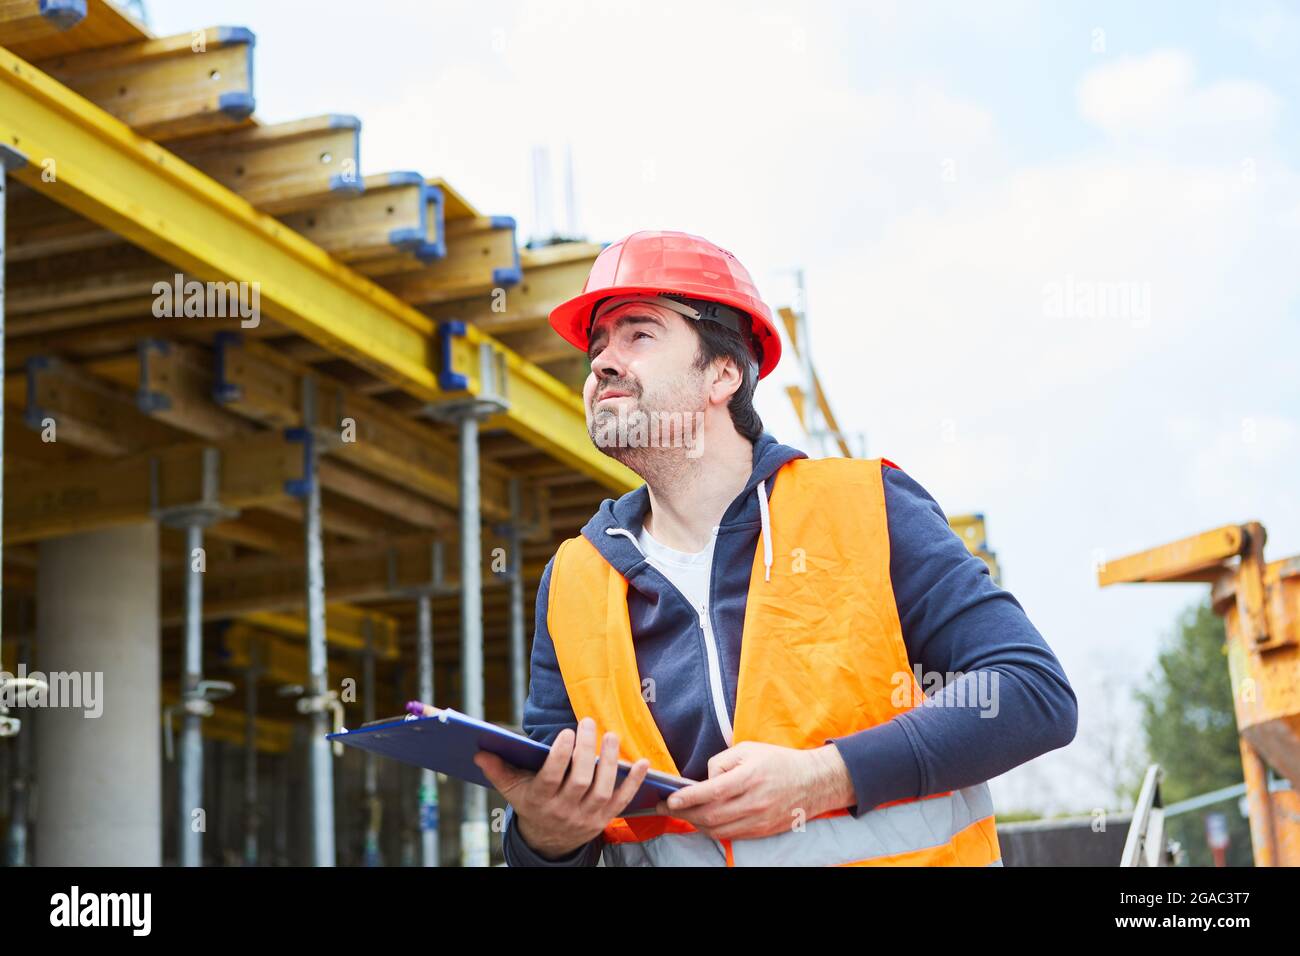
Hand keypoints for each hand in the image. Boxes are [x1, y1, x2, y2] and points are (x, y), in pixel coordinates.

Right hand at [473, 716, 649, 859]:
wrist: (549, 842)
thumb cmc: (532, 805)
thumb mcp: (513, 790)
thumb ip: (498, 770)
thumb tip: (479, 751)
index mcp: (540, 801)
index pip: (551, 778)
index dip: (559, 756)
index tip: (566, 732)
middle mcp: (564, 811)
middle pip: (579, 781)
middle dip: (586, 751)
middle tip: (588, 723)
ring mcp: (587, 817)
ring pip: (601, 790)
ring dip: (609, 762)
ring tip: (611, 735)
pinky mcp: (605, 819)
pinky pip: (622, 801)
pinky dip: (633, 783)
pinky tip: (642, 763)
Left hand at [653, 742, 853, 840]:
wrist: (813, 782)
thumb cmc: (777, 761)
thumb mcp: (748, 749)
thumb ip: (722, 762)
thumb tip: (704, 780)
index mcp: (751, 776)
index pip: (714, 790)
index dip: (689, 797)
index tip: (669, 799)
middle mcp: (755, 801)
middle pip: (712, 814)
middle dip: (684, 813)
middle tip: (664, 808)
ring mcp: (759, 819)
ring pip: (718, 829)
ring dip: (695, 824)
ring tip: (680, 814)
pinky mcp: (762, 831)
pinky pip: (730, 835)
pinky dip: (712, 830)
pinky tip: (702, 821)